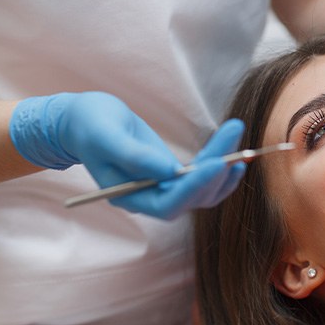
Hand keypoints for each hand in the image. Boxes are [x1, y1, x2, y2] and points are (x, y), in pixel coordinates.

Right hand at [9, 92, 245, 218]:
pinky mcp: (171, 175)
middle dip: (217, 171)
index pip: (169, 203)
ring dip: (224, 168)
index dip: (195, 187)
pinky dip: (220, 168)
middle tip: (234, 137)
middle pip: (192, 197)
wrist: (84, 122)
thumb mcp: (105, 135)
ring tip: (239, 141)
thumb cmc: (89, 126)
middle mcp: (149, 198)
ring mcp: (161, 188)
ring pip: (202, 190)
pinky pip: (201, 179)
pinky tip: (235, 156)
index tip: (218, 163)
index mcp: (128, 196)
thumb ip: (133, 156)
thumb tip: (168, 172)